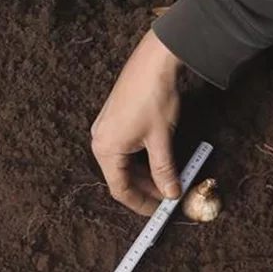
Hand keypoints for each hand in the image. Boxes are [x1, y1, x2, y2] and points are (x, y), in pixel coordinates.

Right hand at [91, 29, 181, 215]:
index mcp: (105, 149)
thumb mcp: (161, 140)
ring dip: (145, 174)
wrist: (153, 59)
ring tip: (167, 180)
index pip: (120, 189)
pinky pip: (125, 150)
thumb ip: (164, 171)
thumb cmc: (154, 98)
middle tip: (167, 196)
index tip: (157, 212)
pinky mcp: (114, 121)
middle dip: (145, 189)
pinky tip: (158, 162)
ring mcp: (106, 130)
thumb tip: (171, 193)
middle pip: (121, 177)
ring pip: (124, 164)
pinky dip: (141, 160)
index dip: (140, 204)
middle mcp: (101, 141)